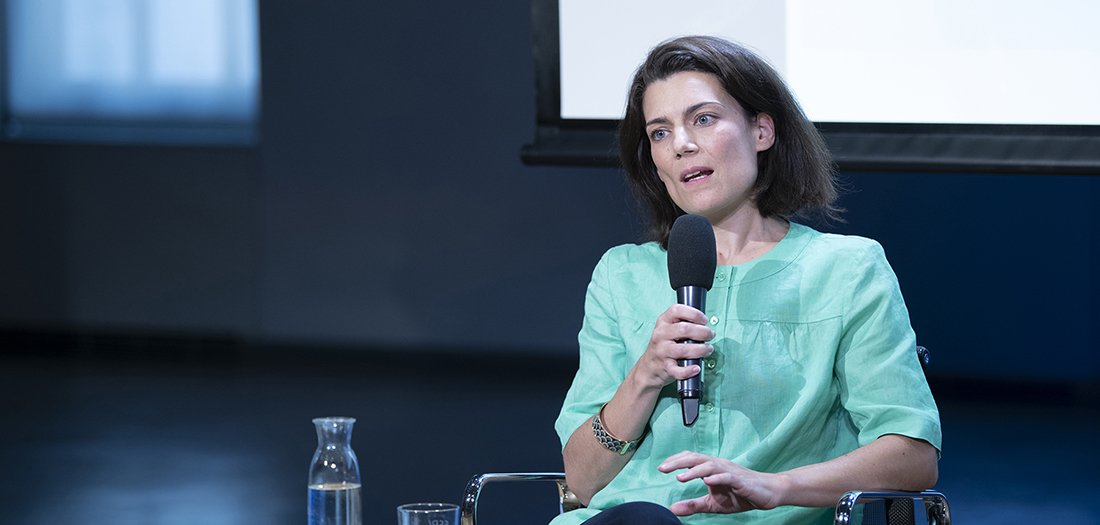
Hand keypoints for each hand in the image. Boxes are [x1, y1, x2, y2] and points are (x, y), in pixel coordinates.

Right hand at [636, 304, 713, 388]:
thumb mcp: (668, 329)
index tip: (704, 320)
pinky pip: (677, 370)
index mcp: (663, 321)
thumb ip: (683, 324)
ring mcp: (662, 350)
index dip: (694, 314)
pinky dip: (688, 371)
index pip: (677, 310)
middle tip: (710, 335)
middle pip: (684, 329)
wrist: (648, 366)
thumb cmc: (664, 345)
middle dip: (703, 332)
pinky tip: (696, 368)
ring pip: (683, 349)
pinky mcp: (664, 366)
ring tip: (708, 349)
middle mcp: (660, 334)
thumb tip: (706, 326)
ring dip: (701, 349)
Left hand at [659, 451, 788, 515]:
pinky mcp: (740, 480)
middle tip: (662, 468)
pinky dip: (716, 477)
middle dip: (678, 462)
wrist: (769, 493)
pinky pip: (727, 476)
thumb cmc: (741, 495)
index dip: (675, 461)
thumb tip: (672, 509)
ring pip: (709, 465)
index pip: (691, 459)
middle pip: (696, 458)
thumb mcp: (713, 504)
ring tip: (679, 477)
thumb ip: (693, 505)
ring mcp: (730, 471)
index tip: (660, 467)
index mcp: (712, 468)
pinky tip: (707, 481)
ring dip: (694, 470)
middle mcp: (719, 465)